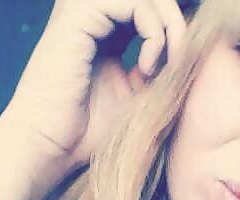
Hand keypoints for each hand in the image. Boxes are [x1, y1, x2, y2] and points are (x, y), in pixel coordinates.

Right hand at [0, 0, 187, 193]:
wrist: (51, 146)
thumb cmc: (88, 132)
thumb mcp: (136, 100)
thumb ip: (160, 73)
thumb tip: (188, 55)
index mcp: (106, 35)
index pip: (148, 12)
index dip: (174, 31)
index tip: (181, 69)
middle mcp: (95, 18)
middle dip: (176, 24)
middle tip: (181, 61)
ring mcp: (84, 13)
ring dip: (168, 25)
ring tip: (166, 65)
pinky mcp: (78, 16)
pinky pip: (132, 2)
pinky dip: (152, 31)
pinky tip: (148, 66)